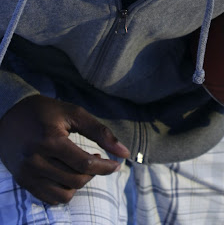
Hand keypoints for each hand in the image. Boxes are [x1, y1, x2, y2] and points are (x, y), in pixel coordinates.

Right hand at [0, 95, 130, 204]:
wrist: (9, 117)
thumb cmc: (45, 112)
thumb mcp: (73, 113)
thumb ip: (100, 132)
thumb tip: (125, 152)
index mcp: (50, 140)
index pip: (84, 164)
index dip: (105, 167)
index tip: (117, 164)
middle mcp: (36, 160)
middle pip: (75, 180)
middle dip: (94, 173)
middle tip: (97, 159)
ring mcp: (27, 174)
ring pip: (64, 194)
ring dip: (80, 183)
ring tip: (82, 167)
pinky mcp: (23, 182)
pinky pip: (50, 199)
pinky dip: (65, 191)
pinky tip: (68, 174)